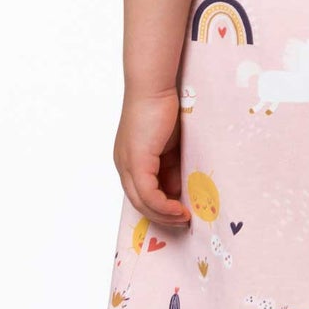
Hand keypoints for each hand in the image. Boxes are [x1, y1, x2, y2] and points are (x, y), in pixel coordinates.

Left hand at [113, 87, 190, 225]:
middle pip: (139, 203)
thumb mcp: (170, 144)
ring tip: (185, 219)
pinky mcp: (136, 162)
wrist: (154, 86)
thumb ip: (171, 165)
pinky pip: (148, 195)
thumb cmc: (164, 107)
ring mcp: (127, 164)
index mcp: (130, 160)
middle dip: (162, 216)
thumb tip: (177, 189)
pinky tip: (180, 209)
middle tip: (183, 222)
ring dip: (164, 215)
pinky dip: (164, 206)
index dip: (160, 207)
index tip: (180, 212)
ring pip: (142, 203)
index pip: (141, 193)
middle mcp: (124, 165)